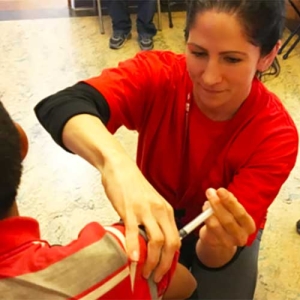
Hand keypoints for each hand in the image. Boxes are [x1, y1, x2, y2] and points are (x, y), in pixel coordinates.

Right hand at [101, 154, 180, 281]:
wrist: (120, 167)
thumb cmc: (133, 185)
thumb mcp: (150, 202)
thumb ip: (152, 220)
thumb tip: (149, 241)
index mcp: (166, 210)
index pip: (176, 238)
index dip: (172, 258)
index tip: (165, 269)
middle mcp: (159, 210)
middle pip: (171, 242)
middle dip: (166, 264)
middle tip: (157, 276)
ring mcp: (145, 210)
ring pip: (157, 240)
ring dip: (153, 260)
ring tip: (145, 272)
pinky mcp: (129, 208)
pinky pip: (134, 231)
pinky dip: (134, 247)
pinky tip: (132, 258)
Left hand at [200, 187, 255, 247]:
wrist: (220, 241)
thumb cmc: (228, 221)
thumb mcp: (233, 211)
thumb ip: (230, 202)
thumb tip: (222, 192)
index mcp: (249, 225)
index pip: (241, 213)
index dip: (229, 201)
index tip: (220, 190)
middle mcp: (241, 236)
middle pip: (228, 219)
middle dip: (217, 203)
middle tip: (210, 192)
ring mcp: (228, 241)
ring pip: (216, 224)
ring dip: (210, 209)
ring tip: (207, 201)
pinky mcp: (215, 242)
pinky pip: (209, 228)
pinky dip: (206, 216)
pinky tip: (205, 209)